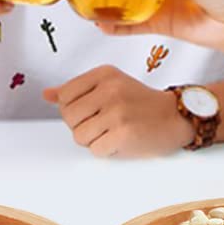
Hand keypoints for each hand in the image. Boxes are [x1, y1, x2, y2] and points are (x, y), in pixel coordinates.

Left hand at [43, 66, 191, 157]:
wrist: (176, 117)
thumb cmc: (141, 103)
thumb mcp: (110, 86)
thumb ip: (77, 90)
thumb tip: (47, 94)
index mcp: (104, 74)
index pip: (65, 96)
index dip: (74, 110)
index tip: (93, 110)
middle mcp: (109, 89)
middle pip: (69, 117)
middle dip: (83, 126)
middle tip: (104, 124)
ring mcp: (116, 111)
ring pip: (79, 136)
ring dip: (94, 140)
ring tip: (112, 132)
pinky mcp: (123, 133)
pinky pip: (95, 149)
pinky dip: (106, 150)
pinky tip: (120, 141)